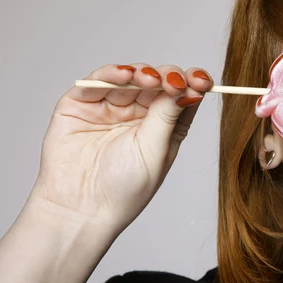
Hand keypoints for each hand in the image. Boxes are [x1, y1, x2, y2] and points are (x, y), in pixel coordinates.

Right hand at [29, 63, 212, 233]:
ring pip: (130, 77)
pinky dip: (111, 73)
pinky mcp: (81, 104)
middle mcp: (139, 113)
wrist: (81, 209)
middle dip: (167, 76)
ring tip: (148, 79)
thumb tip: (189, 86)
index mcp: (164, 126)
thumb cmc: (124, 189)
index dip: (192, 82)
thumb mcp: (154, 150)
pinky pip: (98, 81)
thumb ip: (168, 115)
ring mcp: (110, 106)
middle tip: (171, 81)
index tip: (202, 81)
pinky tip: (124, 74)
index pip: (182, 95)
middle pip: (157, 81)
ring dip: (141, 73)